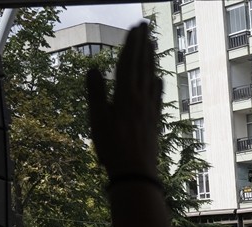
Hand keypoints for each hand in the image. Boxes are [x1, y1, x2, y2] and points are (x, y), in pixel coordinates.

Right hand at [86, 23, 161, 179]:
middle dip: (144, 45)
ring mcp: (149, 110)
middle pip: (143, 66)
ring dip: (151, 60)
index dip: (132, 44)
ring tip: (152, 44)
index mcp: (126, 95)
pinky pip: (156, 97)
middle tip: (146, 27)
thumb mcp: (97, 120)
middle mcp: (141, 99)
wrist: (136, 173)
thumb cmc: (113, 148)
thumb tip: (93, 69)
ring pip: (151, 78)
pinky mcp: (154, 121)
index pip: (129, 62)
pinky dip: (157, 84)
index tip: (135, 27)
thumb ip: (95, 93)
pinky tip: (158, 79)